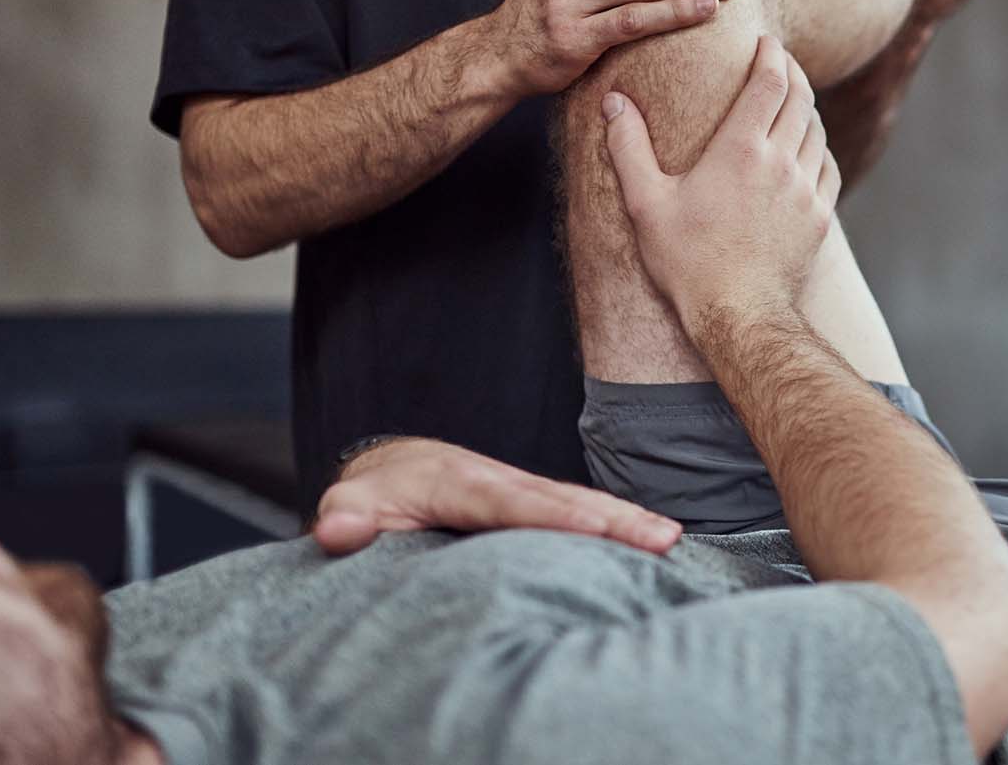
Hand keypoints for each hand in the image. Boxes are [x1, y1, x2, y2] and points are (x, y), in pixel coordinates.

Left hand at [313, 437, 682, 555]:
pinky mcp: (536, 501)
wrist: (395, 468)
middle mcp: (500, 480)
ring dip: (626, 519)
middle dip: (613, 516)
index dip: (552, 516)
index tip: (594, 529)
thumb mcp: (349, 503)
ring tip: (670, 540)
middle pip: (563, 498)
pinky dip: (618, 521)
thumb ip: (345, 516)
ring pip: (580, 501)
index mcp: (459, 482)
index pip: (510, 502)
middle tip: (662, 536)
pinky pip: (579, 509)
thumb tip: (337, 529)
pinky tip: (653, 540)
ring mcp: (522, 488)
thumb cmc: (374, 495)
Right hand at [602, 35, 840, 324]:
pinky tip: (809, 149)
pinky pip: (828, 167)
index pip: (769, 83)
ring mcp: (806, 190)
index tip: (767, 41)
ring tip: (793, 100)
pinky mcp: (820, 217)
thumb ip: (628, 148)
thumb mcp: (646, 203)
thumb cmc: (688, 262)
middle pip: (801, 99)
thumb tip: (614, 102)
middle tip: (782, 59)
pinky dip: (820, 148)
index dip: (771, 55)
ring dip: (807, 108)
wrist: (739, 315)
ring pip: (817, 131)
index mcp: (740, 150)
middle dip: (793, 72)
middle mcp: (781, 162)